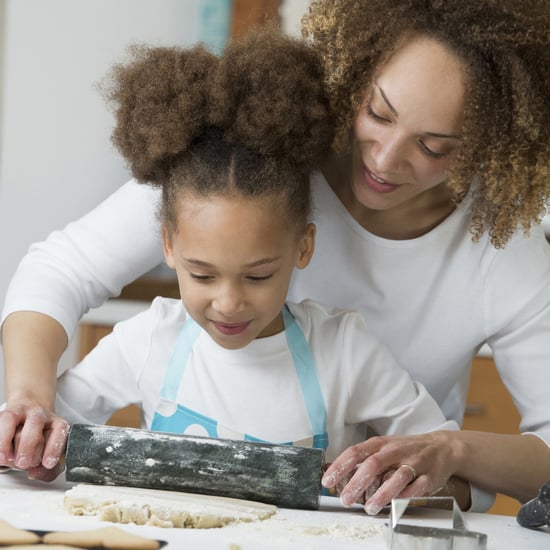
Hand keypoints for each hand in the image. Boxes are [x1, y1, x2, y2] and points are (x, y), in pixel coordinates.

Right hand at [0, 399, 68, 480]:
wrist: (24, 420)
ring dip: (11, 445)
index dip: (53, 447)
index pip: (59, 430)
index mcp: (56, 424)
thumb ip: (45, 469)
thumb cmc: (37, 442)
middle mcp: (40, 415)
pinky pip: (4, 421)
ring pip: (16, 423)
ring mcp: (23, 412)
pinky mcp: (7, 413)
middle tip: (23, 463)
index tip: (48, 464)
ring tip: (9, 459)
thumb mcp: (45, 456)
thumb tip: (34, 473)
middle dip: (28, 446)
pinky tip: (2, 454)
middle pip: (35, 424)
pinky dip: (2, 440)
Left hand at [322, 431, 460, 514]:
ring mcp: (413, 462)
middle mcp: (395, 451)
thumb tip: (333, 471)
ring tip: (369, 508)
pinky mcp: (429, 476)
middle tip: (345, 499)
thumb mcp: (382, 448)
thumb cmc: (405, 450)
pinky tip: (396, 504)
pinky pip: (417, 487)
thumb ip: (362, 458)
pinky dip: (406, 496)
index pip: (356, 452)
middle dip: (357, 482)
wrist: (441, 447)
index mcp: (380, 444)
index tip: (328, 481)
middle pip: (373, 464)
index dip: (340, 466)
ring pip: (396, 477)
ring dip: (382, 494)